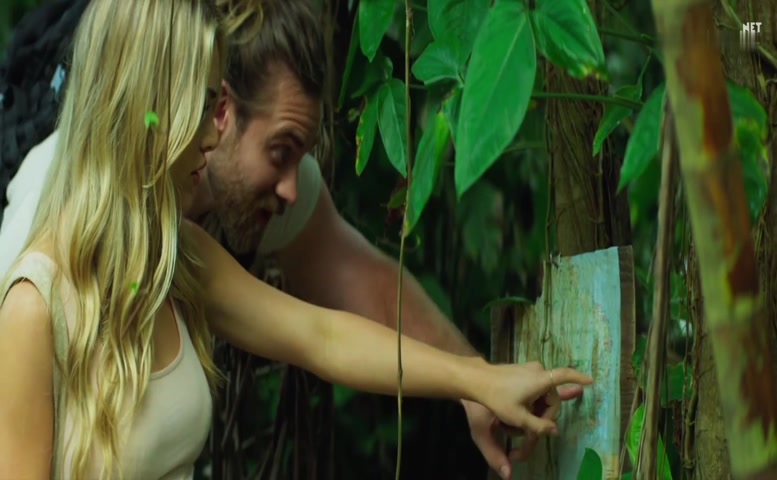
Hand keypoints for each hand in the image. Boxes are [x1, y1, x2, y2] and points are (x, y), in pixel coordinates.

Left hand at [469, 361, 591, 476]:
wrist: (477, 380)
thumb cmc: (497, 398)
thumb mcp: (517, 417)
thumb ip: (538, 426)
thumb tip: (555, 431)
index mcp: (540, 379)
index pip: (564, 375)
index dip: (578, 378)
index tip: (591, 380)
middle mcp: (538, 370)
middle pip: (552, 396)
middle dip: (546, 413)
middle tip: (533, 427)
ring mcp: (530, 369)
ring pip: (543, 393)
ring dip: (538, 407)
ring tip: (523, 419)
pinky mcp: (522, 370)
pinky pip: (535, 387)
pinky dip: (532, 399)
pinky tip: (523, 408)